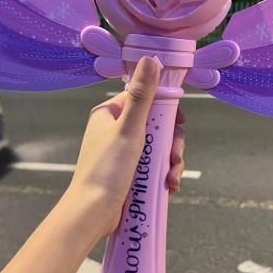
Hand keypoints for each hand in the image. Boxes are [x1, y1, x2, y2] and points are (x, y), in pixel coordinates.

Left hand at [68, 56, 185, 237]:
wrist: (92, 214)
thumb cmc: (107, 168)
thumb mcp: (128, 129)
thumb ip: (142, 96)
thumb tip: (151, 58)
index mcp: (109, 114)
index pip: (144, 100)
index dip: (165, 109)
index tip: (180, 121)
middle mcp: (115, 130)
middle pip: (154, 125)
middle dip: (171, 142)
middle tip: (176, 157)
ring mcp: (122, 152)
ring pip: (157, 147)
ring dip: (170, 161)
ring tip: (173, 177)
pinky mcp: (128, 171)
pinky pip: (152, 165)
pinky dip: (163, 173)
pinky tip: (169, 186)